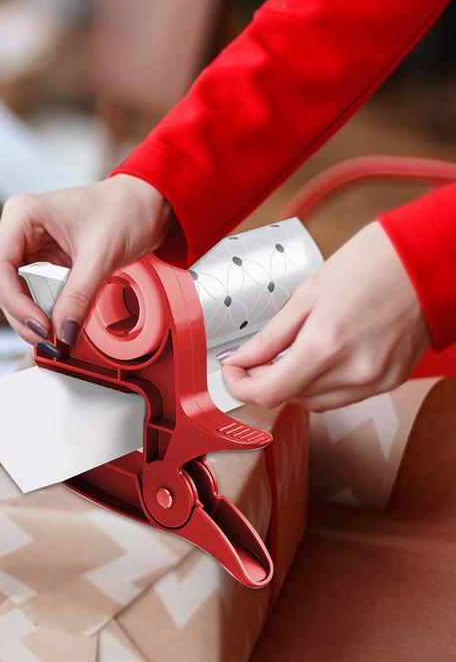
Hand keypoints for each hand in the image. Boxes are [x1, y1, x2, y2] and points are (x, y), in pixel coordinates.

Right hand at [0, 174, 173, 344]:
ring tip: (57, 336)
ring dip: (32, 317)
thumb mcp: (101, 255)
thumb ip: (79, 296)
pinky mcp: (42, 261)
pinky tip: (60, 323)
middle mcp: (18, 230)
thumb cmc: (124, 211)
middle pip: (4, 285)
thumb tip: (63, 333)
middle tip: (50, 340)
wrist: (146, 205)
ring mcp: (28, 246)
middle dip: (24, 316)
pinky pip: (33, 293)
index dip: (15, 303)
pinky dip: (45, 311)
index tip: (41, 327)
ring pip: (15, 293)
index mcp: (22, 215)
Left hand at [222, 221, 429, 411]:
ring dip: (294, 386)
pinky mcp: (392, 380)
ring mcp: (376, 380)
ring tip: (288, 354)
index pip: (269, 393)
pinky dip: (323, 384)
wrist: (428, 258)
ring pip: (316, 403)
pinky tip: (319, 358)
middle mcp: (353, 371)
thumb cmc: (372, 263)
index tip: (232, 370)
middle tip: (255, 358)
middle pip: (290, 399)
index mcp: (326, 346)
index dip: (240, 386)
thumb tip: (242, 358)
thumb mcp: (308, 293)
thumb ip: (272, 335)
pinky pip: (344, 396)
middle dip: (265, 381)